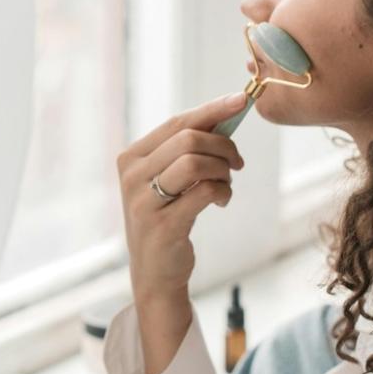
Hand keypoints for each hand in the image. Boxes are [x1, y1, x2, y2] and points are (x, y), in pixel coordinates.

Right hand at [116, 91, 247, 304]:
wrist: (155, 272)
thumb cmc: (168, 219)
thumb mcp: (168, 180)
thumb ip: (187, 150)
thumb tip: (226, 113)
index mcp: (131, 158)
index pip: (176, 122)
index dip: (212, 109)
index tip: (241, 100)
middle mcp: (131, 176)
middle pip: (189, 139)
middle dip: (223, 146)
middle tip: (238, 163)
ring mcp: (144, 201)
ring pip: (196, 162)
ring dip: (223, 171)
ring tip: (226, 185)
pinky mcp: (162, 224)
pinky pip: (204, 192)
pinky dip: (223, 192)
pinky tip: (222, 201)